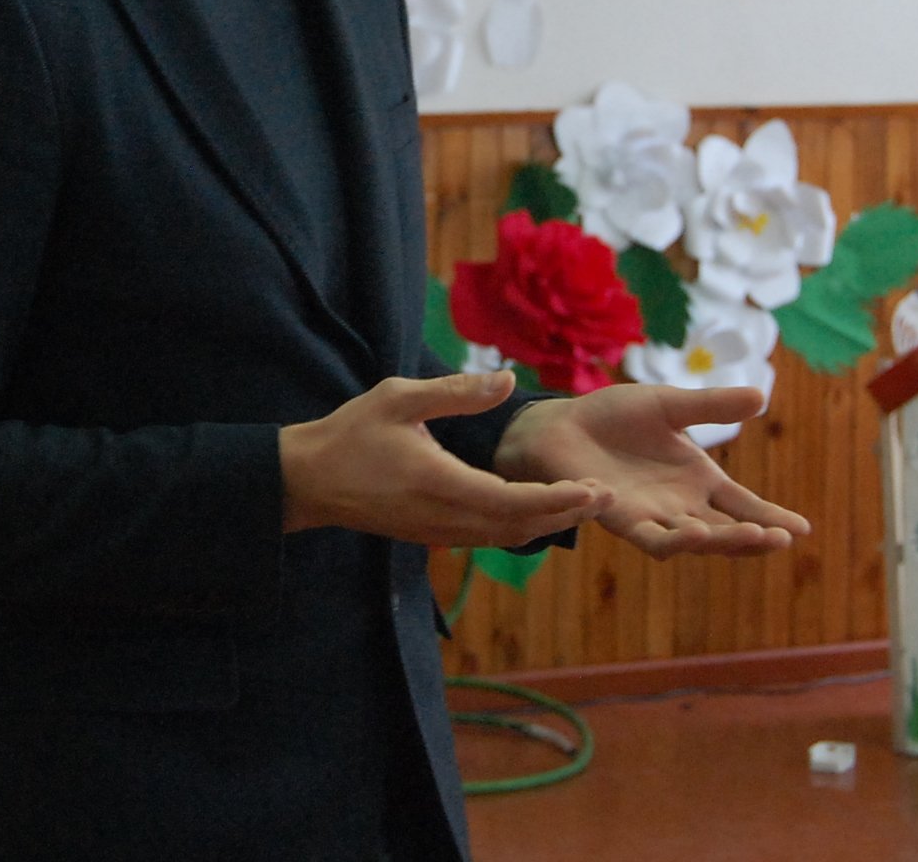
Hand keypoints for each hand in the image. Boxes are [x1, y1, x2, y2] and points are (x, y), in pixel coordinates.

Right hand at [280, 371, 610, 545]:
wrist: (308, 481)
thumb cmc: (351, 433)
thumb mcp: (398, 398)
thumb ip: (456, 393)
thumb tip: (508, 380)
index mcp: (439, 483)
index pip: (512, 502)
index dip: (558, 500)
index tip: (594, 490)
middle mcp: (444, 517)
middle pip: (519, 528)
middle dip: (566, 514)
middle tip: (608, 497)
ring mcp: (438, 533)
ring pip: (505, 538)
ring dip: (547, 523)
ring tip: (585, 504)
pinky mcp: (432, 536)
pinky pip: (487, 536)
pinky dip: (520, 526)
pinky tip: (540, 510)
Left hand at [492, 384, 809, 558]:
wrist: (561, 424)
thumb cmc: (614, 417)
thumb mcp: (669, 405)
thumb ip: (710, 406)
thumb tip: (761, 396)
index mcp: (698, 480)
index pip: (744, 506)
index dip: (773, 518)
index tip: (804, 530)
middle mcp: (680, 506)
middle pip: (724, 531)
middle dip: (753, 537)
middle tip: (781, 538)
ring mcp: (650, 516)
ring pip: (690, 540)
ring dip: (718, 541)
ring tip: (747, 536)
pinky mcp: (618, 518)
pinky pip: (646, 535)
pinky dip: (667, 535)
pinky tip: (689, 527)